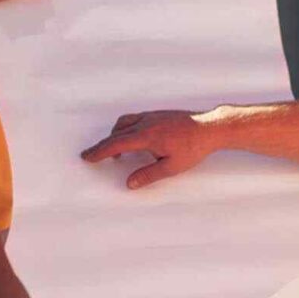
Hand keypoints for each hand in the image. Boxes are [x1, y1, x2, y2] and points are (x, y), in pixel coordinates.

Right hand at [81, 109, 216, 190]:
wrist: (210, 127)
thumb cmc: (193, 147)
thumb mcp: (172, 167)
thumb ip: (148, 175)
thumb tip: (129, 183)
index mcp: (146, 136)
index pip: (116, 144)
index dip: (99, 152)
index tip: (87, 157)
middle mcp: (146, 123)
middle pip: (116, 133)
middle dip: (102, 145)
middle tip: (91, 155)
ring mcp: (152, 116)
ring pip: (124, 123)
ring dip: (115, 135)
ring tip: (115, 151)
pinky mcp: (158, 114)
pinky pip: (135, 118)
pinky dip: (126, 128)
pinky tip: (132, 138)